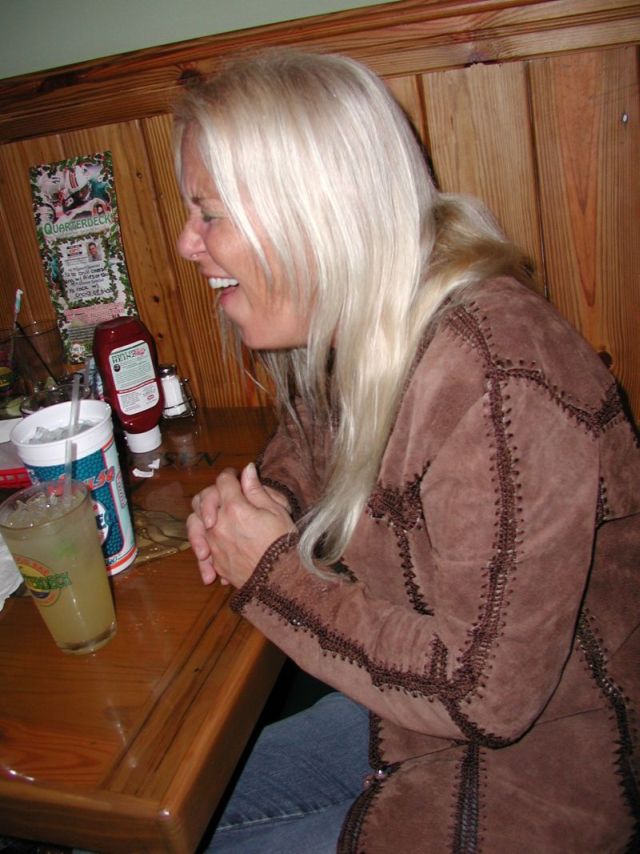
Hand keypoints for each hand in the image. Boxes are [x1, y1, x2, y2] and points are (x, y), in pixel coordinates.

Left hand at [187, 463, 294, 586]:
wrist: (280, 580)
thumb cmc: (282, 543)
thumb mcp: (276, 511)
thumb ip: (256, 490)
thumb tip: (246, 470)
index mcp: (234, 507)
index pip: (223, 481)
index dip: (231, 475)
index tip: (238, 477)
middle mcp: (218, 524)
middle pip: (202, 499)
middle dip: (212, 494)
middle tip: (227, 497)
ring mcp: (213, 544)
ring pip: (195, 523)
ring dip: (202, 518)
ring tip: (213, 521)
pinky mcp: (215, 561)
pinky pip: (201, 549)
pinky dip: (204, 546)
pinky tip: (214, 548)